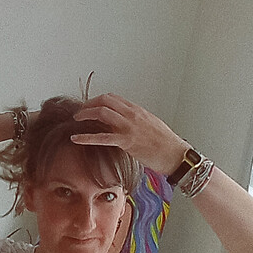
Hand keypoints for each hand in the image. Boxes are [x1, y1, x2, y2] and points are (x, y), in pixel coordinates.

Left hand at [71, 93, 188, 174]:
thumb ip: (136, 121)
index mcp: (137, 110)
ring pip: (101, 113)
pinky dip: (86, 137)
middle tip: (79, 112)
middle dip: (88, 104)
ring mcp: (129, 127)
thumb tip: (124, 123)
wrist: (176, 154)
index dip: (97, 100)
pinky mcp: (127, 142)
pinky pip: (102, 137)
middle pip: (104, 101)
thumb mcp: (151, 125)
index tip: (89, 106)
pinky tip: (76, 138)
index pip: (112, 98)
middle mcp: (132, 115)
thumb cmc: (166, 143)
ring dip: (85, 114)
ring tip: (76, 120)